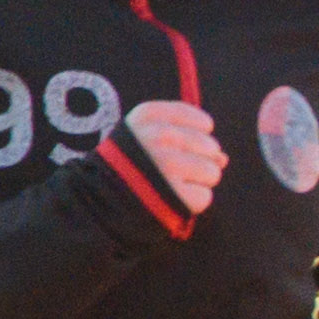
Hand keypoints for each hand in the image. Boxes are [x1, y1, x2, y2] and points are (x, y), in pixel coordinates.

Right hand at [122, 98, 223, 221]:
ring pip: (212, 172)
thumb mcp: (142, 138)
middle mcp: (158, 135)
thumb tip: (223, 158)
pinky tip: (171, 200)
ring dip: (197, 183)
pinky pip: (205, 197)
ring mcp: (168, 164)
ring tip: (171, 185)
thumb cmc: (126, 167)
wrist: (95, 201)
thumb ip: (185, 138)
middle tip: (170, 172)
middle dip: (198, 162)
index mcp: (147, 116)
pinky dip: (191, 203)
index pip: (201, 121)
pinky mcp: (176, 193)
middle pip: (211, 147)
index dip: (198, 138)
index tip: (179, 148)